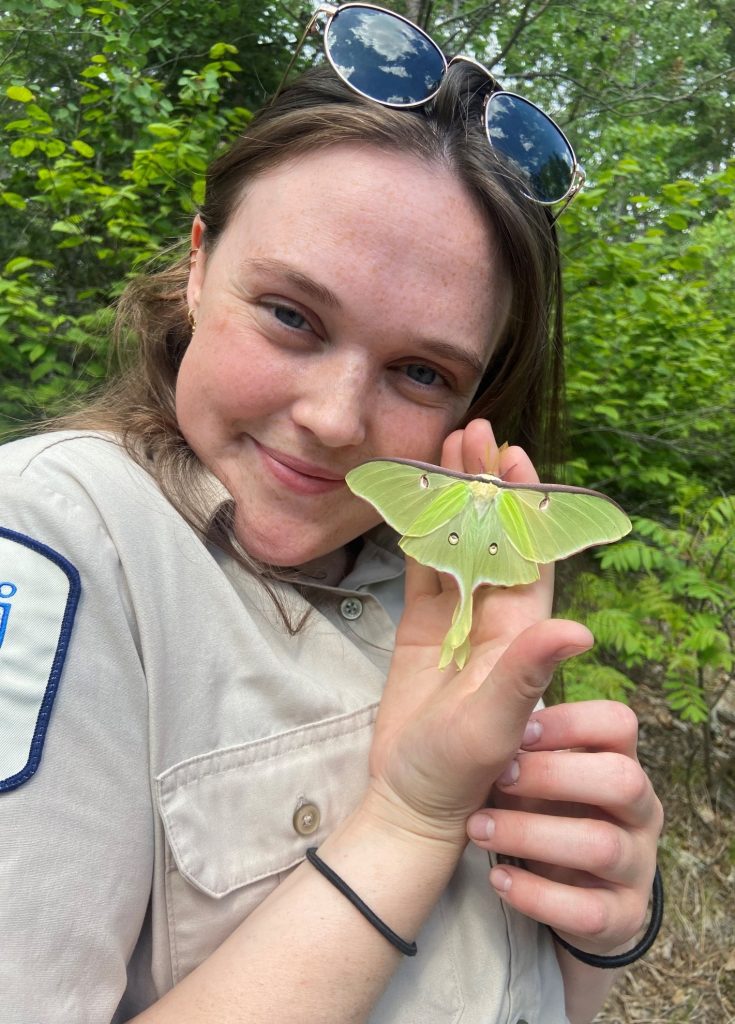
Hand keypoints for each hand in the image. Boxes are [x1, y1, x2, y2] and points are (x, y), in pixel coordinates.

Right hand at [364, 420, 592, 843]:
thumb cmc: (459, 771)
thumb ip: (528, 672)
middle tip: (473, 433)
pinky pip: (423, 570)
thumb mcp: (494, 723)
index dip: (525, 505)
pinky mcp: (422, 629)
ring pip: (458, 546)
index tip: (515, 457)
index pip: (530, 554)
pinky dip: (419, 534)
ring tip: (444, 451)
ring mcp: (457, 622)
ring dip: (452, 501)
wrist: (413, 799)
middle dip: (485, 486)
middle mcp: (495, 619)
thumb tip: (580, 628)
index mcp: (521, 635)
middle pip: (493, 538)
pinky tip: (415, 500)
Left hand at [466, 700, 663, 955]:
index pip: (620, 722)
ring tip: (478, 828)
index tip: (518, 729)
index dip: (572, 721)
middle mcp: (638, 807)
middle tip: (496, 777)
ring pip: (603, 844)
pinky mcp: (619, 915)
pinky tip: (497, 878)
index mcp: (615, 758)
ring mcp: (635, 862)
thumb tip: (494, 662)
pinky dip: (536, 894)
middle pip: (623, 779)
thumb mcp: (526, 762)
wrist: (545, 888)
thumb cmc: (531, 805)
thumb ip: (519, 722)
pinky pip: (589, 910)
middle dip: (553, 776)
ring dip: (531, 834)